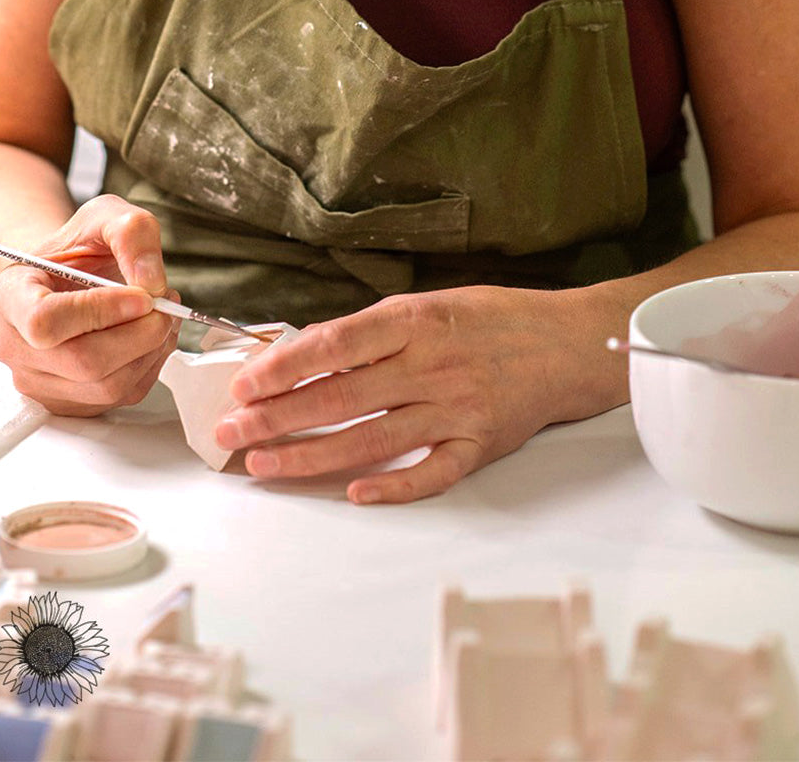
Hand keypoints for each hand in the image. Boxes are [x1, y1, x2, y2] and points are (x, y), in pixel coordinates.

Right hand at [0, 195, 178, 415]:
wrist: (72, 276)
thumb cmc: (81, 250)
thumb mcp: (107, 216)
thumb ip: (132, 234)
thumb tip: (150, 283)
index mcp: (10, 295)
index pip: (44, 322)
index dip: (101, 312)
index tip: (141, 295)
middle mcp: (15, 345)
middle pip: (84, 362)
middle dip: (142, 333)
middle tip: (165, 304)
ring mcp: (39, 381)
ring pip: (109, 385)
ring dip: (153, 349)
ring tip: (161, 315)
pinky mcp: (72, 401)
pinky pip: (123, 395)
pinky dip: (151, 365)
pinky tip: (150, 336)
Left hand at [215, 286, 622, 503]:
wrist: (566, 344)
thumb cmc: (489, 318)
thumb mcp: (428, 304)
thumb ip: (370, 331)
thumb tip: (301, 353)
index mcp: (416, 320)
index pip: (336, 344)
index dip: (284, 366)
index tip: (244, 384)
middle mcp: (433, 365)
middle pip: (342, 396)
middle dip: (277, 416)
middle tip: (232, 432)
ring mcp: (458, 408)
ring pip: (372, 439)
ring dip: (311, 455)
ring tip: (263, 463)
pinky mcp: (480, 444)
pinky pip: (432, 473)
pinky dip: (393, 487)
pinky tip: (352, 494)